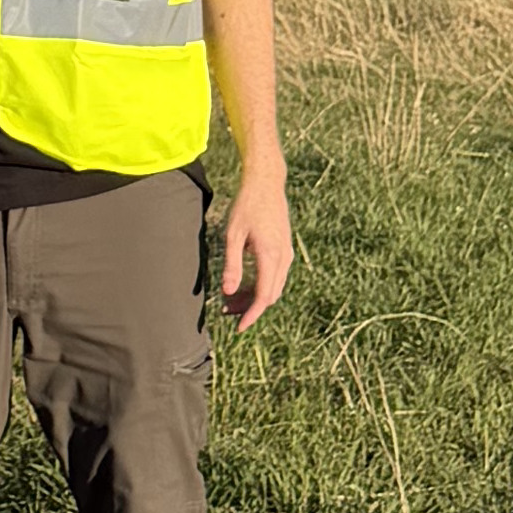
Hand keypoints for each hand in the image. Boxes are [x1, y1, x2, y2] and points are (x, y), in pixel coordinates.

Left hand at [215, 151, 295, 328]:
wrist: (267, 184)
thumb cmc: (246, 206)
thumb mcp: (233, 235)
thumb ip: (232, 265)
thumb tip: (229, 292)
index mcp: (270, 256)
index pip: (264, 296)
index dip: (251, 315)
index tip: (239, 328)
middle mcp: (283, 258)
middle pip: (270, 295)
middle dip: (250, 308)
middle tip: (226, 310)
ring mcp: (286, 254)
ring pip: (274, 287)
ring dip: (255, 297)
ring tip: (231, 299)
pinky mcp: (285, 249)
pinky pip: (276, 276)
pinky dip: (261, 285)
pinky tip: (244, 283)